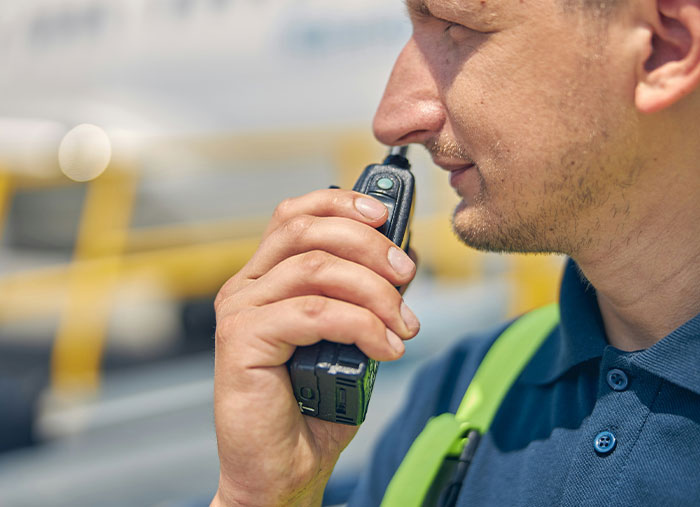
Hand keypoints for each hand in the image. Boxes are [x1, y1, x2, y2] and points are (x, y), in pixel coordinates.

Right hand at [211, 189, 419, 506]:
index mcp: (268, 278)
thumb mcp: (348, 337)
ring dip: (374, 292)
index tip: (385, 215)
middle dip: (368, 245)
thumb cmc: (313, 405)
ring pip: (316, 269)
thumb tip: (402, 257)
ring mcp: (240, 312)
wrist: (281, 469)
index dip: (341, 203)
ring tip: (404, 326)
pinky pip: (313, 313)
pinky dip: (361, 325)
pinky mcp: (241, 342)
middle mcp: (247, 287)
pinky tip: (386, 350)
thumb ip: (362, 296)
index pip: (295, 214)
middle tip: (406, 276)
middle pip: (306, 230)